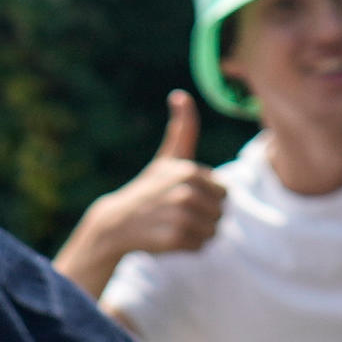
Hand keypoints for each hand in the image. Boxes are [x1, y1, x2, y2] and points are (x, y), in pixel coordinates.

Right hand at [74, 93, 227, 276]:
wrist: (117, 223)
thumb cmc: (148, 189)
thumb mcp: (167, 158)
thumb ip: (182, 129)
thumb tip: (180, 95)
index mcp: (190, 172)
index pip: (224, 192)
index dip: (208, 198)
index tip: (185, 197)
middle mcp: (186, 193)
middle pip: (221, 212)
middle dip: (204, 216)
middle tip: (179, 215)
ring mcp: (180, 216)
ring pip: (213, 231)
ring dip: (198, 233)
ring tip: (175, 226)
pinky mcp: (174, 239)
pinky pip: (200, 246)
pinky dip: (189, 247)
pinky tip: (170, 239)